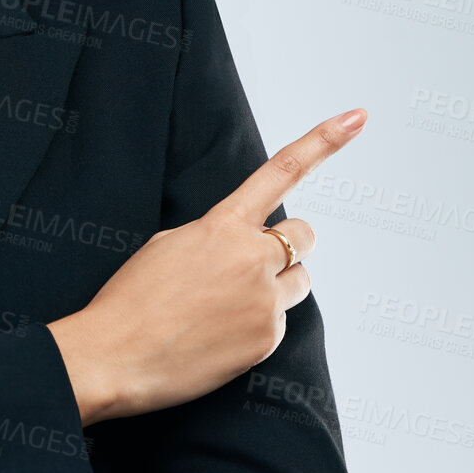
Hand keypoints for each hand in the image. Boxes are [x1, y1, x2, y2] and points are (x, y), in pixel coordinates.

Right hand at [49, 108, 365, 422]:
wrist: (116, 355)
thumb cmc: (131, 300)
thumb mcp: (166, 246)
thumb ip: (215, 235)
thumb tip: (247, 243)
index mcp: (222, 225)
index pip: (280, 172)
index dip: (323, 141)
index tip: (357, 117)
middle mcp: (252, 257)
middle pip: (303, 235)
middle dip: (286, 245)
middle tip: (251, 264)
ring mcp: (264, 299)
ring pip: (299, 280)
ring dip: (276, 286)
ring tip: (226, 305)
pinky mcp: (266, 338)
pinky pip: (280, 321)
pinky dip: (257, 324)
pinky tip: (218, 335)